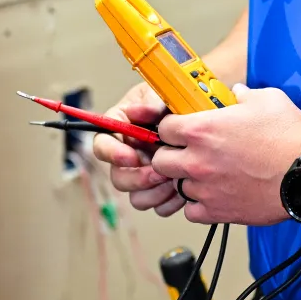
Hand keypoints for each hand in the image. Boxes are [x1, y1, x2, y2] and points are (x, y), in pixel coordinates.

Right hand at [89, 81, 181, 216]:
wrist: (198, 114)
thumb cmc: (172, 101)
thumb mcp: (160, 93)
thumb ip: (152, 102)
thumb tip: (143, 111)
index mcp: (120, 130)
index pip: (102, 145)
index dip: (112, 154)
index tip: (130, 157)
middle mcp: (128, 155)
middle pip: (118, 178)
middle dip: (138, 179)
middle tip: (158, 172)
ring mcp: (144, 174)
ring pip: (137, 197)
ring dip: (154, 193)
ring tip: (174, 182)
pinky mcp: (161, 188)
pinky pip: (158, 205)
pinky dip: (170, 202)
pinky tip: (183, 190)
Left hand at [154, 86, 300, 225]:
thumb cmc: (288, 137)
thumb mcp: (268, 100)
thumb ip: (244, 95)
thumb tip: (237, 93)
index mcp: (202, 129)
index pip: (164, 127)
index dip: (171, 128)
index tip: (181, 130)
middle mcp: (197, 160)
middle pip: (160, 161)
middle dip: (170, 156)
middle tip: (187, 154)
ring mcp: (205, 188)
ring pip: (177, 187)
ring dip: (187, 181)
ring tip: (207, 176)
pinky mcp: (218, 212)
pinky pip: (191, 212)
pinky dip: (198, 205)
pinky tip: (213, 196)